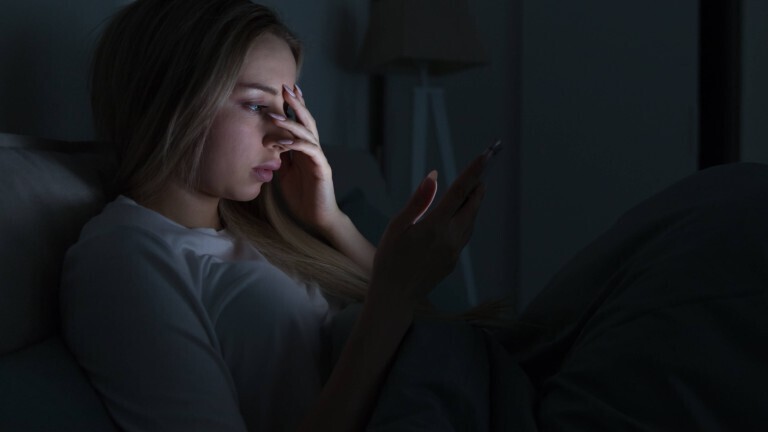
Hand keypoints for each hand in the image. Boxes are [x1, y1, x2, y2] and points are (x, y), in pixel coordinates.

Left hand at [271, 84, 342, 232]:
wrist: (317, 218)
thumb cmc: (302, 197)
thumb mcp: (284, 174)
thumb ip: (279, 157)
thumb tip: (266, 142)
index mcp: (304, 150)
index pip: (300, 122)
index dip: (294, 105)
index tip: (285, 89)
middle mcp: (313, 150)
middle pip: (306, 121)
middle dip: (296, 104)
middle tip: (285, 88)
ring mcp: (319, 158)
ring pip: (308, 133)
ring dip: (292, 122)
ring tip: (276, 115)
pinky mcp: (322, 169)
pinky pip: (311, 152)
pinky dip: (299, 144)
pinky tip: (287, 142)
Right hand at [369, 150, 490, 308]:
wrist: (394, 296)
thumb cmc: (389, 259)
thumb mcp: (397, 226)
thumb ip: (418, 201)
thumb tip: (434, 177)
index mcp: (435, 226)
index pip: (460, 192)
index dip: (474, 172)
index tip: (486, 156)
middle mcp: (450, 238)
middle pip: (472, 206)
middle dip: (478, 188)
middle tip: (481, 172)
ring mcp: (454, 251)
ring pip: (471, 222)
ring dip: (473, 205)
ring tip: (472, 191)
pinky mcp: (453, 261)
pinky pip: (464, 235)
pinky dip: (466, 221)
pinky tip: (459, 217)